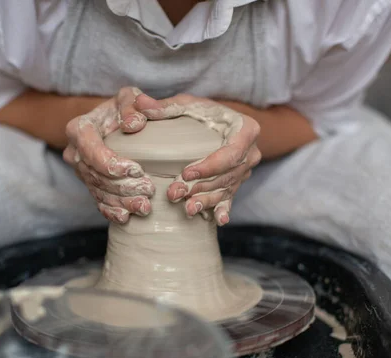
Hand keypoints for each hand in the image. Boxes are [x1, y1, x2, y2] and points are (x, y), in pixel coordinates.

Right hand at [63, 87, 154, 223]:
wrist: (113, 121)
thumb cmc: (124, 108)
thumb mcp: (129, 97)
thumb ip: (133, 104)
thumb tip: (134, 124)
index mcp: (79, 129)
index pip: (91, 150)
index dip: (112, 164)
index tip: (137, 170)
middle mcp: (74, 152)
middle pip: (95, 175)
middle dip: (122, 187)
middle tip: (148, 190)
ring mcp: (80, 171)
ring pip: (98, 191)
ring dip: (121, 202)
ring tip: (145, 206)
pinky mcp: (89, 184)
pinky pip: (97, 201)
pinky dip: (112, 211)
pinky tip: (127, 217)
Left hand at [135, 93, 260, 225]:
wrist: (222, 124)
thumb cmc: (205, 112)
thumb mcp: (188, 105)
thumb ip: (165, 107)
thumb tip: (139, 103)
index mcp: (245, 130)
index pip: (230, 153)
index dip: (209, 166)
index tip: (186, 173)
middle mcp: (250, 153)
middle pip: (226, 175)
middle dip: (200, 187)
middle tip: (174, 194)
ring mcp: (244, 171)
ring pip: (225, 189)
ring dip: (205, 201)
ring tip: (187, 210)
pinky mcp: (236, 183)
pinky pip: (230, 198)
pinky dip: (223, 209)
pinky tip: (218, 220)